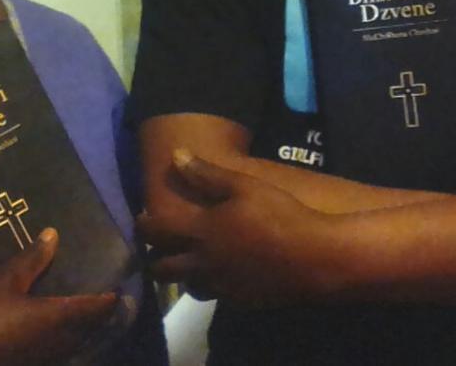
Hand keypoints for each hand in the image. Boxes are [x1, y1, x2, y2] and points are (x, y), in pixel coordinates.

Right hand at [0, 228, 118, 365]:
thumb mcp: (6, 281)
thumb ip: (32, 259)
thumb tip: (53, 234)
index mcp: (61, 317)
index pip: (99, 307)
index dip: (112, 296)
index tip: (121, 285)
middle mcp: (65, 340)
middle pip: (97, 328)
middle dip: (106, 314)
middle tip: (111, 298)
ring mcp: (53, 357)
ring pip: (83, 343)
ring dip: (91, 329)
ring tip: (91, 314)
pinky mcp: (40, 365)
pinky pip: (67, 352)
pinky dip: (73, 341)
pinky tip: (61, 332)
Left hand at [138, 149, 333, 304]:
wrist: (314, 258)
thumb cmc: (278, 215)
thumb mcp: (243, 185)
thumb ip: (207, 174)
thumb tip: (176, 156)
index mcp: (201, 232)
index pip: (156, 232)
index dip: (143, 225)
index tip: (141, 218)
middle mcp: (203, 263)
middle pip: (163, 269)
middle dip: (154, 260)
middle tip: (158, 248)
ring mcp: (221, 285)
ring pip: (187, 286)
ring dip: (181, 275)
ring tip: (188, 261)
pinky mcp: (239, 299)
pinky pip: (214, 294)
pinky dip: (210, 284)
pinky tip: (222, 271)